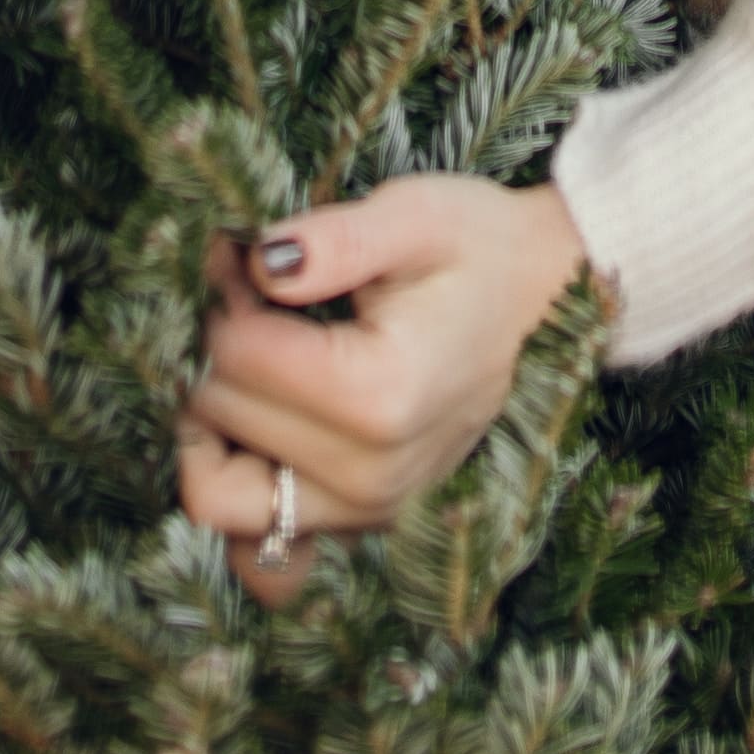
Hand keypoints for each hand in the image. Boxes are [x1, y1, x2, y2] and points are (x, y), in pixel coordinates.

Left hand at [175, 175, 591, 605]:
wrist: (545, 302)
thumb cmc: (477, 250)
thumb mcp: (413, 215)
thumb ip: (333, 238)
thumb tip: (255, 260)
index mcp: (382, 396)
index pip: (233, 355)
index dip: (223, 290)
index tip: (245, 254)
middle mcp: (371, 475)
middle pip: (219, 413)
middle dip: (212, 343)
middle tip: (245, 289)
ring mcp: (367, 511)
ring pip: (218, 489)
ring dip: (208, 418)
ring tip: (247, 354)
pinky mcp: (360, 522)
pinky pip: (257, 539)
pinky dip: (238, 489)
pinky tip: (244, 433)